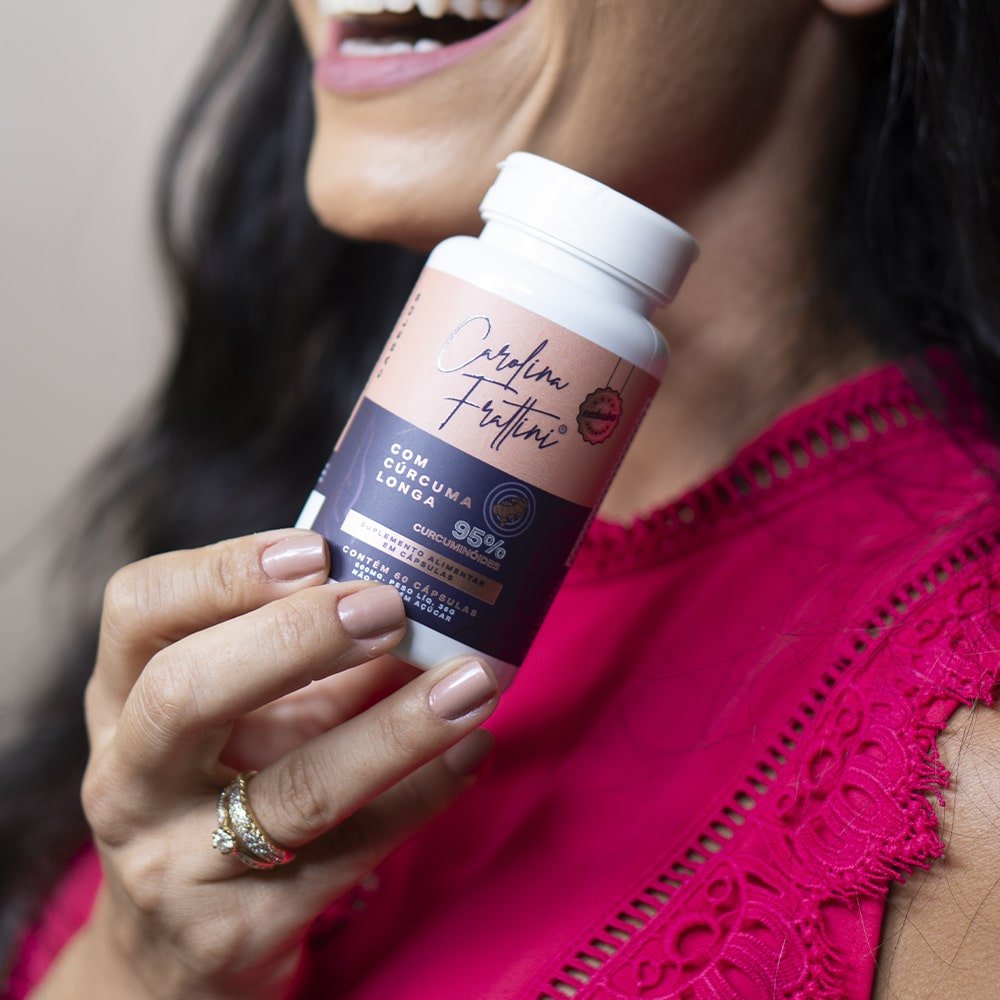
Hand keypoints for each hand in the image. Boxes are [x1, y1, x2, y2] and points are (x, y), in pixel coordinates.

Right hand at [73, 529, 498, 998]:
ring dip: (395, 728)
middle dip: (295, 640)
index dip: (223, 572)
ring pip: (292, 789)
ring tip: (472, 682)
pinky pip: (350, 852)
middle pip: (183, 693)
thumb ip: (306, 657)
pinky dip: (423, 793)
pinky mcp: (240, 932)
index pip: (140, 608)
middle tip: (388, 609)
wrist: (173, 953)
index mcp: (122, 700)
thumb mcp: (240, 719)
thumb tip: (417, 589)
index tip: (317, 549)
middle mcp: (130, 779)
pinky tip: (472, 748)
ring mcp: (176, 864)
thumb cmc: (218, 796)